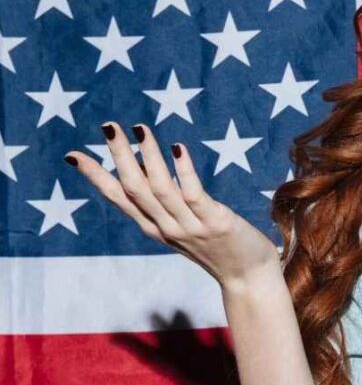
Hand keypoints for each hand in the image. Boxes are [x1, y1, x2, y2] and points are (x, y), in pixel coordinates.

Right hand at [63, 121, 280, 289]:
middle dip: (119, 156)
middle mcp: (165, 227)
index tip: (73, 155)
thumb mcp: (181, 226)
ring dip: (149, 157)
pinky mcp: (215, 223)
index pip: (117, 198)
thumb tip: (146, 168)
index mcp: (153, 227)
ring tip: (140, 129)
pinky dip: (183, 171)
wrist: (247, 277)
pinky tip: (177, 148)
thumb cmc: (217, 246)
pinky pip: (193, 194)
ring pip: (160, 188)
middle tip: (108, 126)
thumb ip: (163, 204)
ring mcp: (189, 226)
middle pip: (134, 188)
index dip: (95, 177)